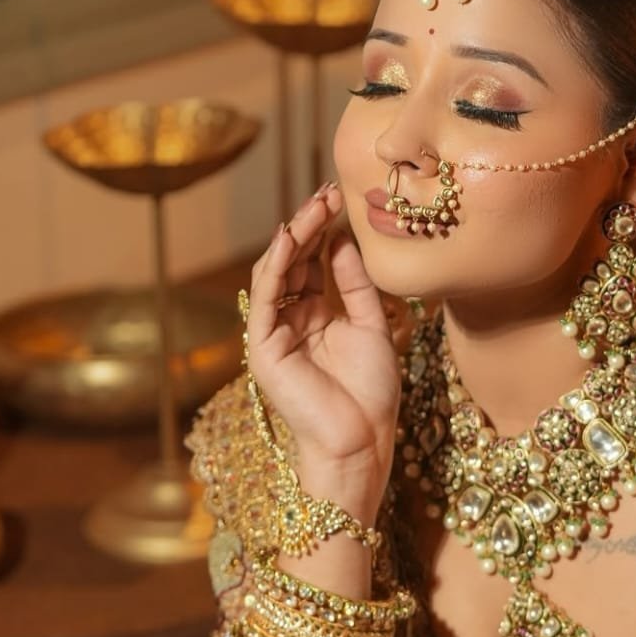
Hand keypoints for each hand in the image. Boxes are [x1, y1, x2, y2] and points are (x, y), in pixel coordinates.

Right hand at [245, 185, 401, 517]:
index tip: (342, 200)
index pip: (313, 263)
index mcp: (315, 316)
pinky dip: (276, 266)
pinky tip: (291, 238)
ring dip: (295, 237)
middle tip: (329, 193)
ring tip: (316, 207)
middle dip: (310, 225)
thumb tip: (344, 240)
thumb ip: (355, 285)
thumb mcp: (371, 326)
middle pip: (294, 262)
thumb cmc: (369, 395)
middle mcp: (290, 321)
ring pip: (277, 272)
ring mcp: (274, 333)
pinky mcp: (264, 347)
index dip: (325, 231)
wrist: (360, 443)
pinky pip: (266, 298)